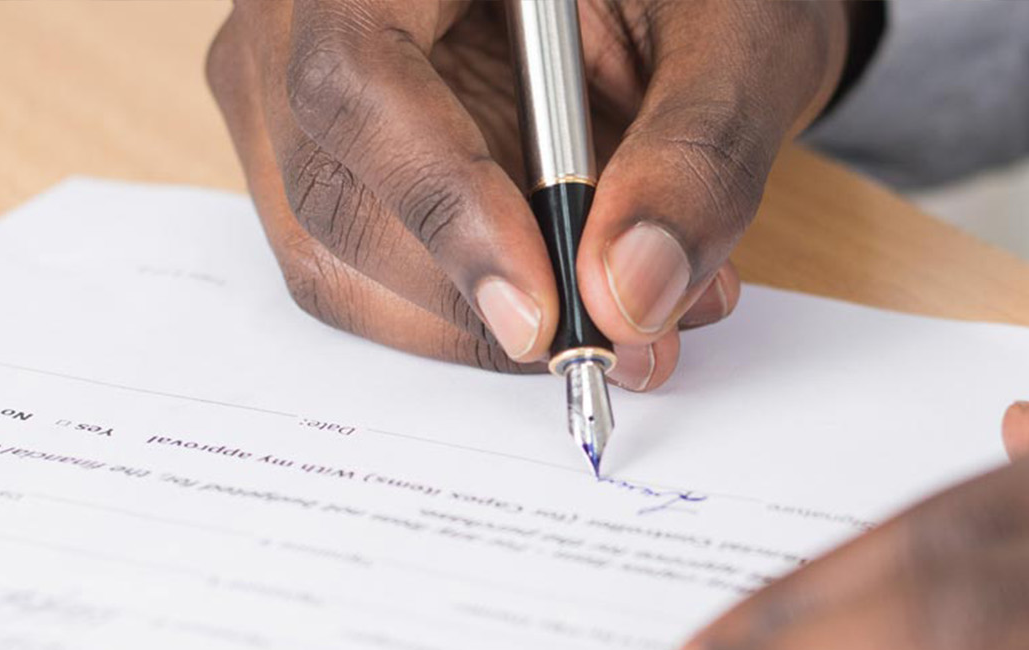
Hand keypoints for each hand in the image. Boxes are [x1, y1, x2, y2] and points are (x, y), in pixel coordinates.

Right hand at [207, 1, 847, 389]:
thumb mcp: (733, 35)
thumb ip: (697, 150)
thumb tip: (632, 295)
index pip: (356, 77)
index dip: (442, 203)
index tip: (539, 306)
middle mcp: (311, 14)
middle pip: (330, 188)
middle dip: (470, 295)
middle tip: (613, 334)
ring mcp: (295, 89)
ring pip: (331, 254)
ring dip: (471, 319)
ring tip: (621, 306)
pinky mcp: (328, 160)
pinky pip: (358, 270)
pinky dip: (465, 309)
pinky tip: (570, 285)